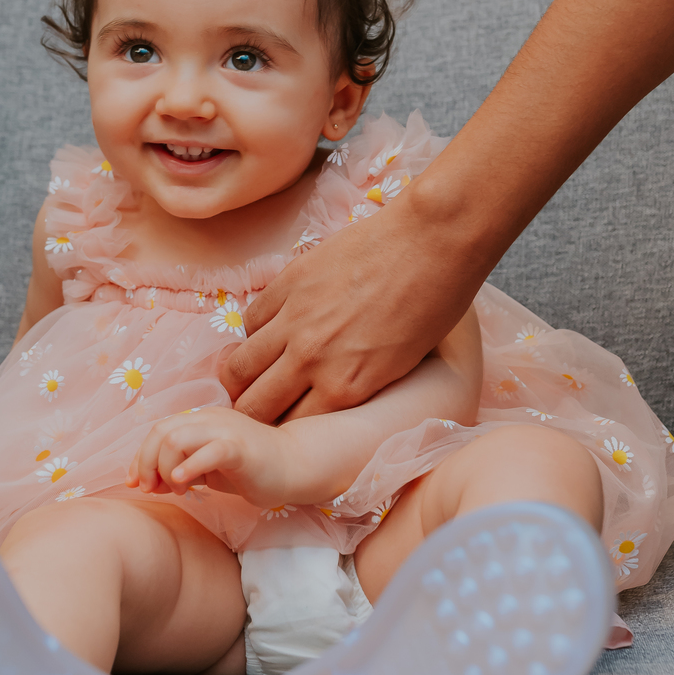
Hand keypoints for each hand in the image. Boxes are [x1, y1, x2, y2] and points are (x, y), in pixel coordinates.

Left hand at [127, 407, 296, 509]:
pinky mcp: (240, 448)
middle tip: (149, 489)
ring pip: (176, 438)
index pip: (157, 431)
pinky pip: (208, 452)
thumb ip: (179, 470)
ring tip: (178, 490)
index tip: (135, 483)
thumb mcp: (207, 470)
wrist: (294, 466)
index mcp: (199, 421)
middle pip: (160, 432)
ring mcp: (224, 431)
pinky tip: (183, 484)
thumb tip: (149, 484)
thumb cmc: (251, 469)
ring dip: (165, 468)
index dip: (140, 457)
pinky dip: (189, 467)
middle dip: (146, 463)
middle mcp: (208, 419)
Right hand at [220, 188, 481, 422]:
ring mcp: (295, 319)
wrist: (433, 241)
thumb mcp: (400, 366)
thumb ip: (354, 385)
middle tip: (254, 410)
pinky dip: (254, 332)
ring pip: (239, 366)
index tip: (280, 428)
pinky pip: (251, 319)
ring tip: (246, 378)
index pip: (292, 429)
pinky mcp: (288, 282)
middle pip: (254, 406)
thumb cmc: (434, 305)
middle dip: (251, 415)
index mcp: (345, 388)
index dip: (283, 432)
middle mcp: (311, 359)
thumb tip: (324, 394)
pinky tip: (267, 332)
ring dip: (239, 378)